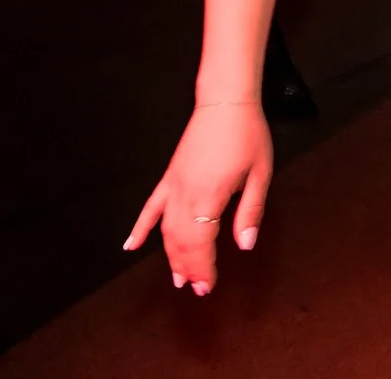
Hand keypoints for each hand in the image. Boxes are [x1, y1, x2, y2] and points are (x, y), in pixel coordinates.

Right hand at [124, 101, 273, 293]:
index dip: (203, 268)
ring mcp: (174, 185)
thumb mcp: (260, 173)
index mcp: (209, 195)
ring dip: (170, 255)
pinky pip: (150, 206)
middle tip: (196, 288)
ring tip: (177, 277)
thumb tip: (245, 244)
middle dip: (188, 267)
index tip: (207, 286)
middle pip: (181, 241)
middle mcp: (186, 194)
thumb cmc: (247, 134)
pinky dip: (140, 227)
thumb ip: (251, 211)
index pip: (201, 243)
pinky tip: (130, 245)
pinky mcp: (169, 177)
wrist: (225, 102)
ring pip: (165, 229)